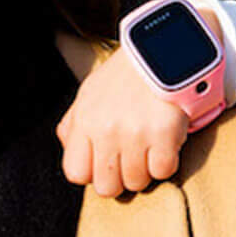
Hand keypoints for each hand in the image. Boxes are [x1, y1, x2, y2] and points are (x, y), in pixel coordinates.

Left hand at [56, 45, 191, 195]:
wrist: (164, 49)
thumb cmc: (126, 75)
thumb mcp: (90, 93)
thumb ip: (74, 123)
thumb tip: (68, 147)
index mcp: (85, 120)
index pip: (76, 173)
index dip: (93, 172)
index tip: (107, 161)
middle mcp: (107, 130)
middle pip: (107, 187)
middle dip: (120, 177)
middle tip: (131, 158)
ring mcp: (136, 133)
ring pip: (137, 183)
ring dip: (146, 169)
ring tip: (150, 146)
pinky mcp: (165, 134)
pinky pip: (164, 171)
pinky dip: (167, 161)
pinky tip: (166, 142)